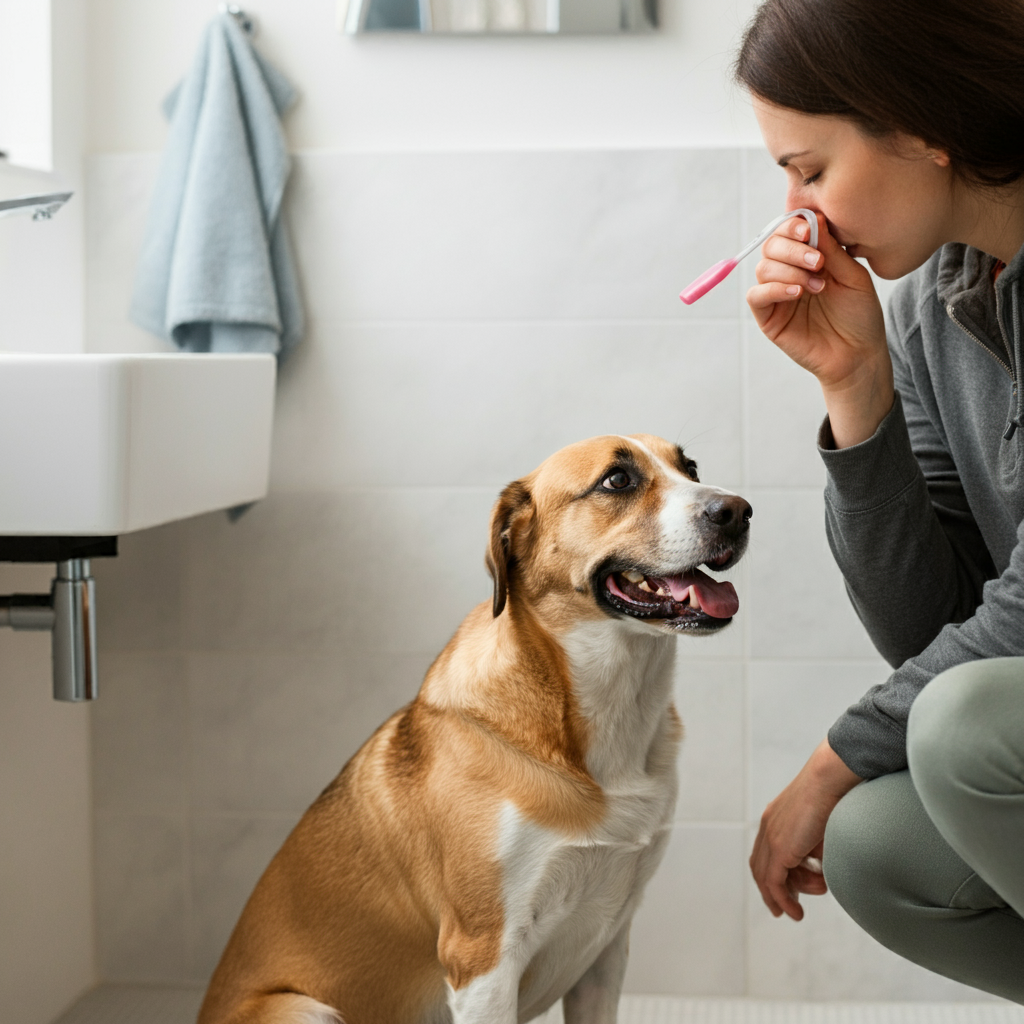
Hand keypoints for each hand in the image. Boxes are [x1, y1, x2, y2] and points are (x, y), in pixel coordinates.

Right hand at [746, 214, 894, 447]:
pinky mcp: (768, 318)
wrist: (858, 354)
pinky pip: (756, 295)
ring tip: (816, 285)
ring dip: (788, 270)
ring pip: (763, 267)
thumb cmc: (860, 316)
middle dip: (791, 248)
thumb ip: (832, 250)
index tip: (810, 229)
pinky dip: (774, 289)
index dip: (794, 225)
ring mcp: (777, 295)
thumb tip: (814, 219)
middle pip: (771, 244)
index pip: (790, 231)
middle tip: (817, 262)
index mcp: (809, 257)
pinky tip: (797, 293)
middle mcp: (789, 272)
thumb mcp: (853, 276)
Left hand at [750, 738, 861, 920]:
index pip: (765, 851)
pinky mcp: (780, 848)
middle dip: (772, 891)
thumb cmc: (836, 796)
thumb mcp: (824, 828)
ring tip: (797, 911)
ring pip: (766, 877)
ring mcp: (771, 837)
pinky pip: (774, 882)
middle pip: (761, 866)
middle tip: (787, 909)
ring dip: (782, 898)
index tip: (788, 890)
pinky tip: (794, 913)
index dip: (772, 874)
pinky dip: (781, 900)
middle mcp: (768, 826)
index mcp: (776, 817)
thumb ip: (819, 850)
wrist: (831, 778)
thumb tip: (822, 873)